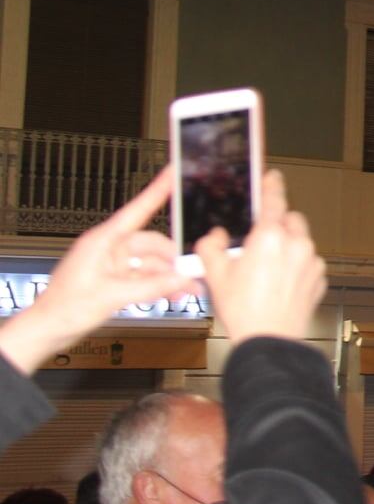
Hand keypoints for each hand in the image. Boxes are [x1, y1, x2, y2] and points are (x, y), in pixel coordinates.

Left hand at [0, 169, 192, 375]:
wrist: (48, 329)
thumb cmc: (65, 308)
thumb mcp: (112, 296)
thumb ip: (151, 286)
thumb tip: (181, 279)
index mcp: (103, 241)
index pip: (137, 210)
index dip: (157, 190)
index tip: (173, 174)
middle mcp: (110, 249)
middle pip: (152, 243)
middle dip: (174, 258)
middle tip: (194, 270)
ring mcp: (113, 264)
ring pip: (152, 263)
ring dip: (169, 275)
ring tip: (188, 289)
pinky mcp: (115, 279)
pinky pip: (145, 277)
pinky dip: (160, 285)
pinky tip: (173, 294)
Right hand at [196, 170, 325, 343]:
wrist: (269, 340)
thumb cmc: (243, 310)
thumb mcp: (215, 276)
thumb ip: (211, 248)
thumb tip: (215, 237)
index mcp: (270, 237)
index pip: (274, 200)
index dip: (271, 186)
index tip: (272, 177)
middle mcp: (296, 244)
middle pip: (290, 220)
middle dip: (276, 226)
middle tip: (258, 244)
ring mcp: (312, 261)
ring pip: (300, 241)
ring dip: (287, 247)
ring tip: (267, 270)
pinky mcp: (320, 277)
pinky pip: (308, 262)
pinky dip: (297, 266)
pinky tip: (280, 283)